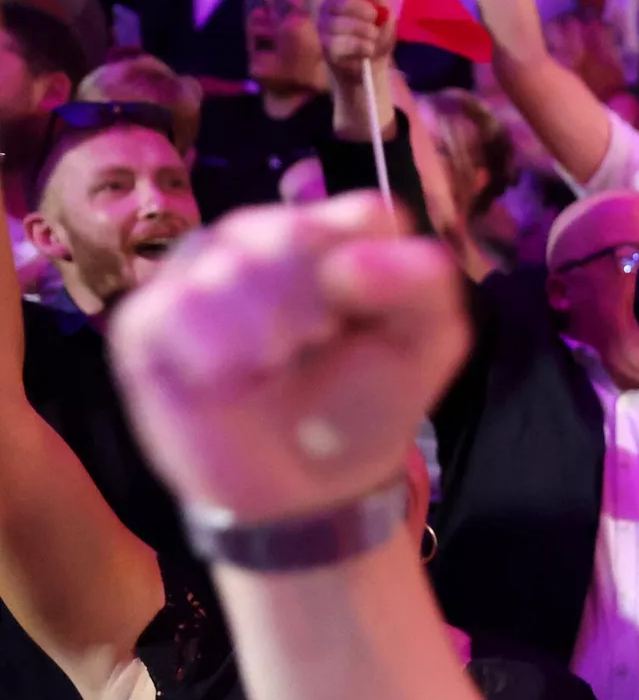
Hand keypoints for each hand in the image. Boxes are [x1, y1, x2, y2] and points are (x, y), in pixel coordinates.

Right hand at [108, 194, 469, 522]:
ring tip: (279, 363)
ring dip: (267, 325)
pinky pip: (174, 308)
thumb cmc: (369, 402)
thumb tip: (346, 263)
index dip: (372, 269)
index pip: (361, 216)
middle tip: (321, 340)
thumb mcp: (428, 342)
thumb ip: (420, 282)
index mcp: (339, 232)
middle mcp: (263, 236)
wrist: (310, 483)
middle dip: (316, 300)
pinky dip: (217, 352)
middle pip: (290, 233)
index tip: (368, 318)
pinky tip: (238, 377)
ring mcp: (200, 272)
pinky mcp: (150, 320)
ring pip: (229, 264)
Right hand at [317, 0, 398, 76]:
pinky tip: (368, 50)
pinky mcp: (326, 48)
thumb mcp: (384, 12)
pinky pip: (340, 44)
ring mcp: (324, 28)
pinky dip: (360, 47)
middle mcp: (329, 8)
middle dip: (359, 8)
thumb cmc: (377, 35)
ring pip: (337, 24)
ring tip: (373, 38)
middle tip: (374, 16)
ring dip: (363, 31)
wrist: (375, 65)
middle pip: (336, 1)